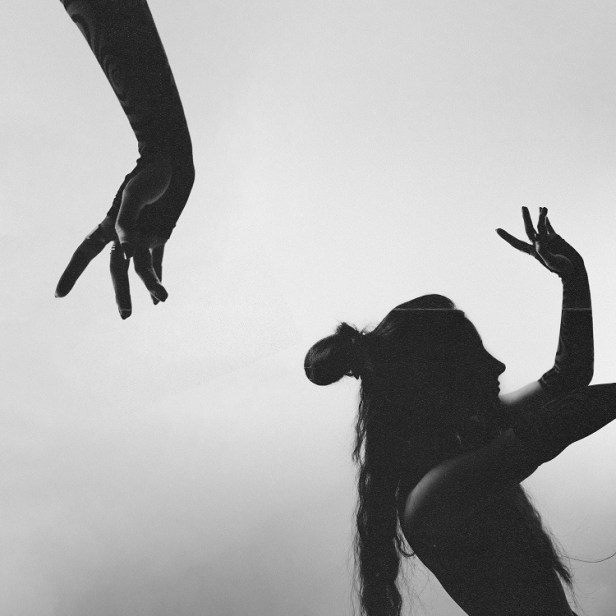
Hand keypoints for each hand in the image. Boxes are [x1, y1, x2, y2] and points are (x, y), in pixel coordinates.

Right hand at [55, 158, 192, 318]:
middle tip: (125, 316)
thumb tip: (125, 250)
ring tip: (162, 300)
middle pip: (118, 268)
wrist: (172, 163)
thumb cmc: (150, 175)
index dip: (72, 272)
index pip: (85, 252)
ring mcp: (143, 236)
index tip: (59, 295)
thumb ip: (127, 221)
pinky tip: (159, 299)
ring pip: (143, 267)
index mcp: (110, 224)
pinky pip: (158, 261)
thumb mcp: (136, 195)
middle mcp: (125, 234)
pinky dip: (158, 277)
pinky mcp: (160, 234)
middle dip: (120, 292)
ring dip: (152, 285)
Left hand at [496, 207, 584, 278]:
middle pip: (529, 230)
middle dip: (526, 218)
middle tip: (523, 207)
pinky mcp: (556, 239)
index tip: (496, 229)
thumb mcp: (553, 262)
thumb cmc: (563, 269)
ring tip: (542, 207)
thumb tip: (537, 242)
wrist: (575, 270)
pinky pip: (549, 227)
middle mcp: (539, 244)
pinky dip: (547, 220)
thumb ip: (544, 252)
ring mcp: (547, 240)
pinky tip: (544, 213)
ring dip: (541, 216)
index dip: (507, 237)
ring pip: (541, 226)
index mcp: (534, 251)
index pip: (516, 243)